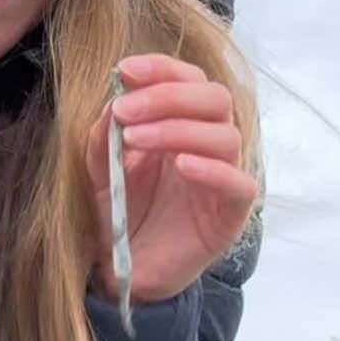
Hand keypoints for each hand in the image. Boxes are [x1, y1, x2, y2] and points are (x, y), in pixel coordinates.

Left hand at [84, 54, 259, 304]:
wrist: (124, 271)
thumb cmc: (119, 215)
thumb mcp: (100, 170)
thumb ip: (104, 137)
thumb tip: (114, 101)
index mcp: (182, 125)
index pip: (189, 81)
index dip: (162, 69)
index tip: (125, 71)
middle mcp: (208, 145)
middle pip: (214, 98)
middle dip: (167, 96)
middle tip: (126, 111)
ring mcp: (223, 178)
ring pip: (225, 136)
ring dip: (177, 129)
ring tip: (134, 140)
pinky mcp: (230, 215)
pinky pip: (239, 185)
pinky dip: (213, 170)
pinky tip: (182, 165)